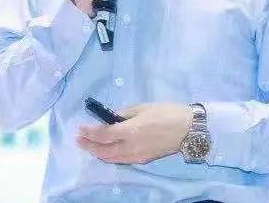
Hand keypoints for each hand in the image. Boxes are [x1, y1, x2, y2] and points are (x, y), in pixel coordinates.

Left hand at [76, 102, 192, 164]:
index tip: (80, 128)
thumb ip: (124, 114)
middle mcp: (131, 147)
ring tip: (89, 145)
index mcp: (131, 131)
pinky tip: (106, 149)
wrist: (188, 129)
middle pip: (104, 151)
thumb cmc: (167, 113)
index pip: (103, 135)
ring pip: (112, 158)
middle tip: (79, 139)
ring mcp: (137, 156)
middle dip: (89, 146)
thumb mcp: (143, 107)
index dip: (90, 132)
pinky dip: (110, 156)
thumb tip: (111, 118)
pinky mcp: (143, 160)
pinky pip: (121, 160)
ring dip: (98, 152)